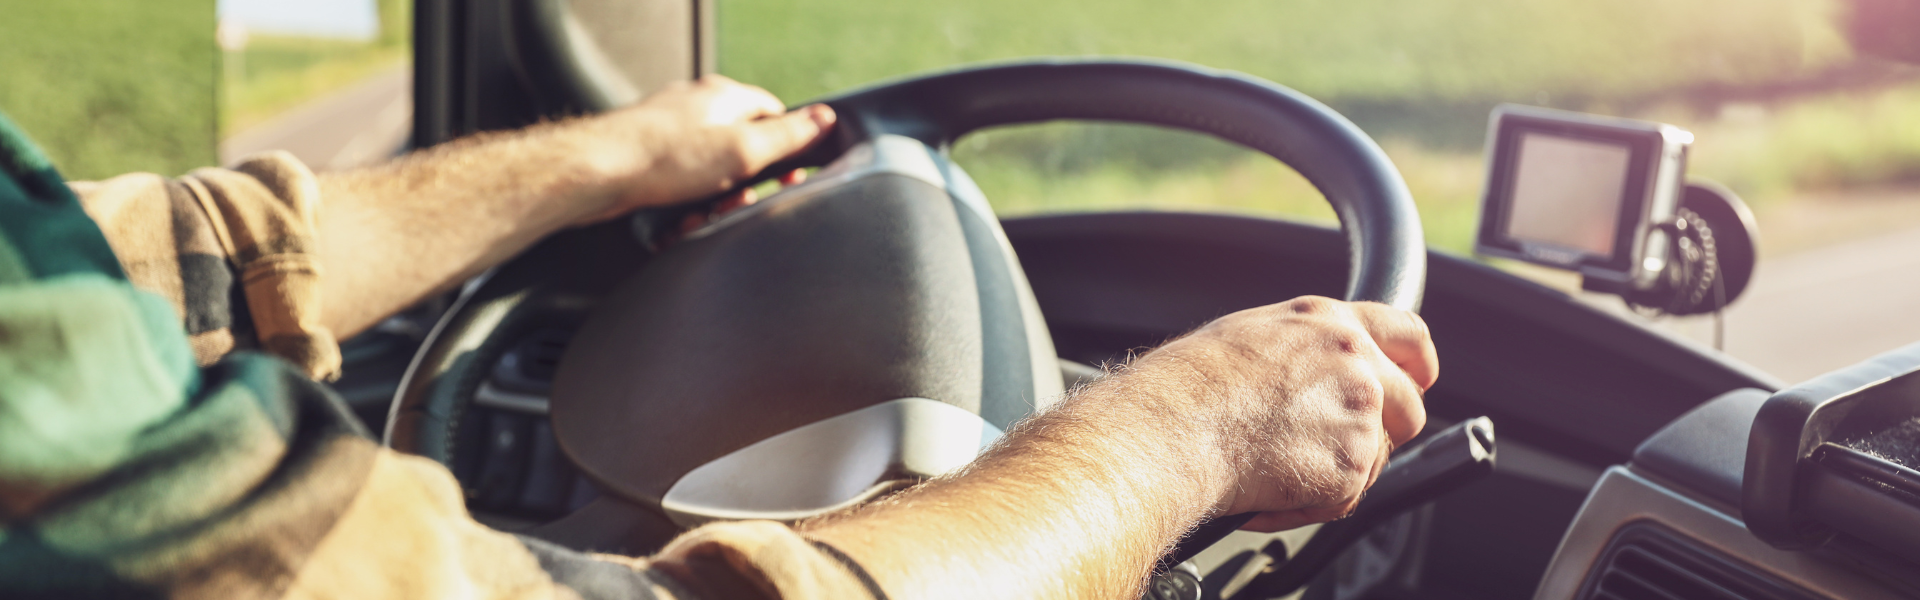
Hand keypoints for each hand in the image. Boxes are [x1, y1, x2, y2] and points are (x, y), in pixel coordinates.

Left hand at [569, 75, 836, 224]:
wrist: (596, 173)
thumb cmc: (663, 158)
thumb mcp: (742, 150)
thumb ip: (787, 136)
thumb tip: (824, 118)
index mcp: (724, 97)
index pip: (774, 115)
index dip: (786, 148)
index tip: (790, 175)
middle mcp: (697, 109)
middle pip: (742, 150)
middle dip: (744, 186)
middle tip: (737, 202)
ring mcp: (670, 133)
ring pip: (711, 176)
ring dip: (712, 203)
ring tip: (700, 217)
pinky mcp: (649, 160)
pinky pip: (682, 189)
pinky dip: (685, 208)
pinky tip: (678, 221)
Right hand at [1128, 296, 1435, 531]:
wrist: (1174, 426)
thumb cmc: (1189, 385)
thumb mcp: (1254, 336)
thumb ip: (1307, 350)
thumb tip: (1314, 375)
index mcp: (1330, 323)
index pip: (1408, 336)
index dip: (1417, 367)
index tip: (1416, 382)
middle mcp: (1355, 361)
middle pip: (1409, 407)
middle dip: (1382, 434)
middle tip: (1332, 448)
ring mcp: (1359, 413)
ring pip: (1375, 460)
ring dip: (1336, 472)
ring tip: (1275, 466)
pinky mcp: (1350, 465)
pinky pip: (1345, 498)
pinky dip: (1310, 504)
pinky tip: (1268, 487)